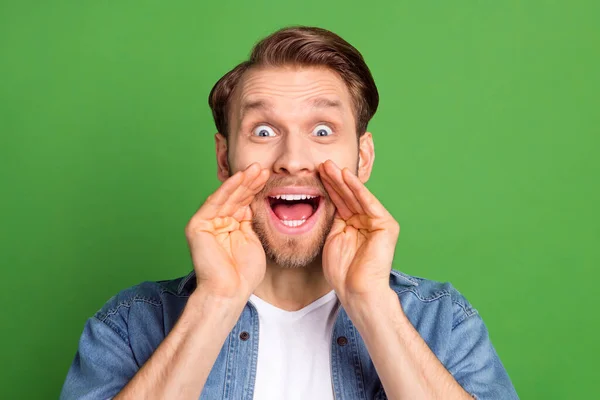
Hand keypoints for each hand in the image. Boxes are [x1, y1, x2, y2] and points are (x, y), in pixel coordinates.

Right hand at [184, 163, 269, 298]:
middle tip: (264, 168)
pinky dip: (228, 189)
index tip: (269, 177)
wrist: (230, 292)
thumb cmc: (243, 273)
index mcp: (229, 226)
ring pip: (226, 197)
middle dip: (250, 182)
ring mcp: (206, 223)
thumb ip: (251, 221)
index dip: (255, 189)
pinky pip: (215, 202)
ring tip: (256, 168)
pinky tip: (240, 178)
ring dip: (241, 181)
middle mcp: (216, 222)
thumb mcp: (253, 240)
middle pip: (235, 197)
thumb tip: (254, 202)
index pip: (243, 202)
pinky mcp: (198, 225)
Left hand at [318, 160, 399, 300]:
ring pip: (357, 196)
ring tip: (329, 165)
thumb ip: (332, 220)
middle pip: (348, 196)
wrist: (356, 291)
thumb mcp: (332, 238)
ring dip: (343, 180)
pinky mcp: (386, 225)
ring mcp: (378, 223)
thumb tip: (324, 200)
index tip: (314, 173)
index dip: (328, 187)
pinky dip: (357, 189)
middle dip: (334, 179)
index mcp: (353, 225)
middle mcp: (367, 221)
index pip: (339, 201)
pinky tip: (346, 176)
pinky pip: (368, 203)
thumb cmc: (342, 272)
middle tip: (321, 163)